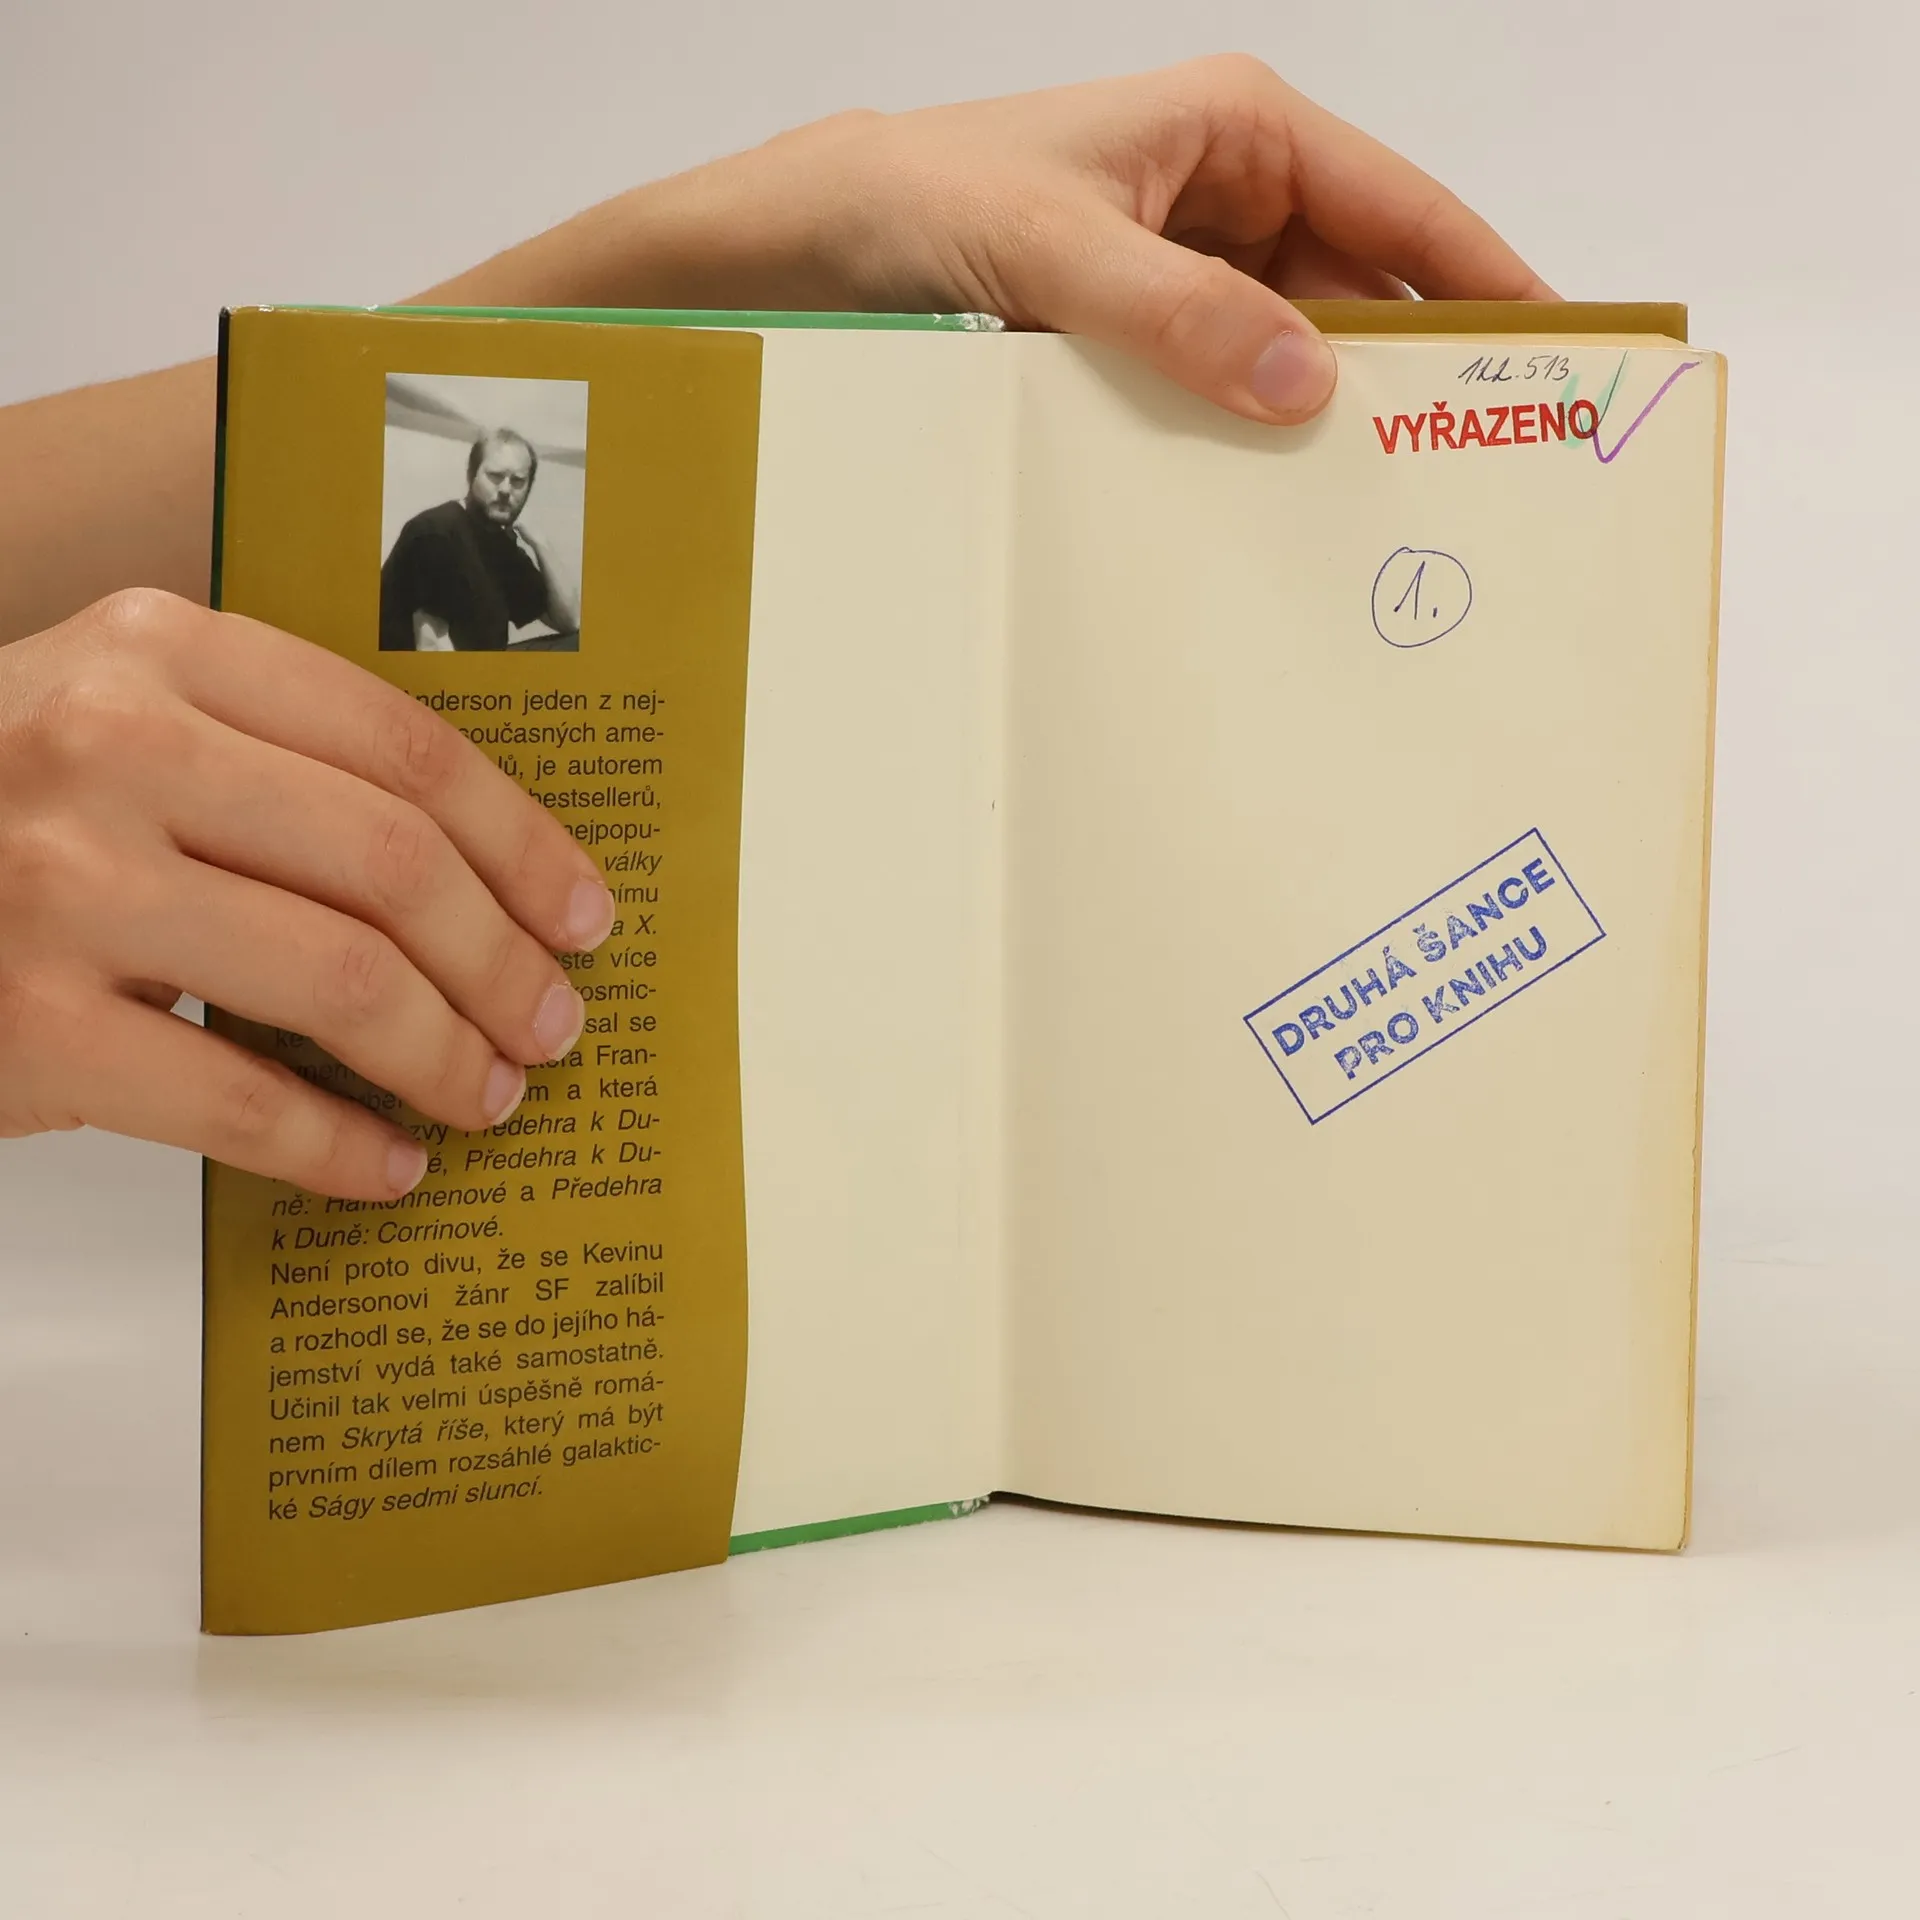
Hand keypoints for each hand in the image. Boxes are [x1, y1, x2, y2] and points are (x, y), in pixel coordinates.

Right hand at [0, 590, 616, 1197]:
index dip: (523, 844)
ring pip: (341, 981)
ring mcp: (60, 887)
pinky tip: (388, 1164)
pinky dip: (341, 1147)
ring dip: (446, 1057)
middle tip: (554, 1024)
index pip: (404, 748)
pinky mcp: (26, 1026)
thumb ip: (272, 756)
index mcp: (159, 651)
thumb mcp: (119, 718)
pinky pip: (241, 1100)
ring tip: (490, 1095)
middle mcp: (108, 745)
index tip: (583, 913)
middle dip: (505, 964)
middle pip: (394, 867)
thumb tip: (481, 879)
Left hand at [441, 54, 1554, 426]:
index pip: (1404, 212)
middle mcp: (1224, 199)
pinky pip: (1219, 392)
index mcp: (1237, 133)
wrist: (795, 249)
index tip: (1559, 363)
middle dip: (1410, 375)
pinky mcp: (1135, 343)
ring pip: (1291, 353)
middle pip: (1361, 292)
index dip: (1490, 282)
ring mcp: (1182, 276)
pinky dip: (1244, 442)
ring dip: (1321, 423)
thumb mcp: (1051, 249)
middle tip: (1472, 481)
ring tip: (1377, 518)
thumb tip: (1305, 382)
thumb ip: (1178, 313)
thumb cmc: (914, 201)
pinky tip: (1264, 509)